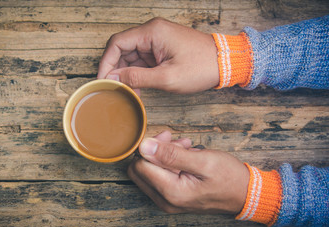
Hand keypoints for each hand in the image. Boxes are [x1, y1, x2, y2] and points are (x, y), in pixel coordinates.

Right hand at [97, 17, 218, 93]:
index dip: (106, 62)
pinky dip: (137, 72)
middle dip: (115, 69)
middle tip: (114, 89)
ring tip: (128, 91)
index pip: (117, 43)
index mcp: (152, 32)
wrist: (226, 63)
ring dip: (126, 73)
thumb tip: (114, 79)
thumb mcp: (167, 77)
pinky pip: (142, 59)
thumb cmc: (202, 67)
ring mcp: (157, 39)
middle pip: (122, 48)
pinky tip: (138, 87)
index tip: (102, 80)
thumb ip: (137, 78)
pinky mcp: (162, 48)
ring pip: (131, 55)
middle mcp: (152, 32)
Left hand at [128, 131, 248, 213]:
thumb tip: (144, 146)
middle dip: (154, 151)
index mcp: (171, 192)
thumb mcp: (203, 161)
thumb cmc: (229, 178)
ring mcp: (167, 202)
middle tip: (176, 142)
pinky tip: (184, 155)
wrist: (246, 195)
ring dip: (162, 155)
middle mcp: (164, 201)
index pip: (140, 165)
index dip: (151, 147)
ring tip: (184, 147)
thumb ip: (171, 155)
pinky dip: (167, 164)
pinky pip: (158, 178)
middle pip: (139, 170)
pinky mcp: (171, 199)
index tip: (169, 137)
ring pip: (148, 172)